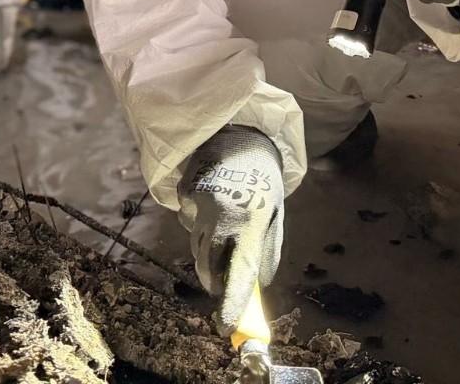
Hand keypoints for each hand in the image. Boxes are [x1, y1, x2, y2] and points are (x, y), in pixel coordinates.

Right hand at [177, 125, 284, 330]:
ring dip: (207, 244)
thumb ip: (266, 251)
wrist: (240, 133)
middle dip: (214, 276)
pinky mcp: (184, 191)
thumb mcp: (275, 216)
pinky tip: (211, 199)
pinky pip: (188, 220)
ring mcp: (199, 203)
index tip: (227, 326)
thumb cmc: (263, 180)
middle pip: (208, 266)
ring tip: (224, 219)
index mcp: (251, 222)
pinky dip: (199, 218)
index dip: (234, 302)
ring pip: (196, 244)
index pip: (242, 272)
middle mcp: (223, 215)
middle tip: (224, 269)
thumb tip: (257, 284)